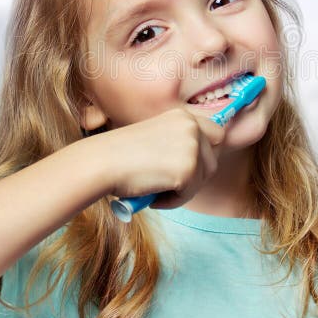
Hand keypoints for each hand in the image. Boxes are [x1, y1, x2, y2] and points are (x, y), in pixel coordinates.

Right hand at [97, 107, 226, 209]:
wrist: (102, 162)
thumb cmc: (121, 155)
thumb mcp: (156, 138)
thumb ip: (178, 144)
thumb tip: (201, 164)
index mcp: (183, 116)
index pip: (216, 134)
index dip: (207, 152)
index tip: (195, 167)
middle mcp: (191, 126)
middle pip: (213, 160)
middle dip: (197, 176)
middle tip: (171, 184)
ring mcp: (192, 146)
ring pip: (203, 179)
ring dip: (183, 190)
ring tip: (156, 190)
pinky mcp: (189, 169)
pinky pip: (189, 194)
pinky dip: (172, 201)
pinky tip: (153, 196)